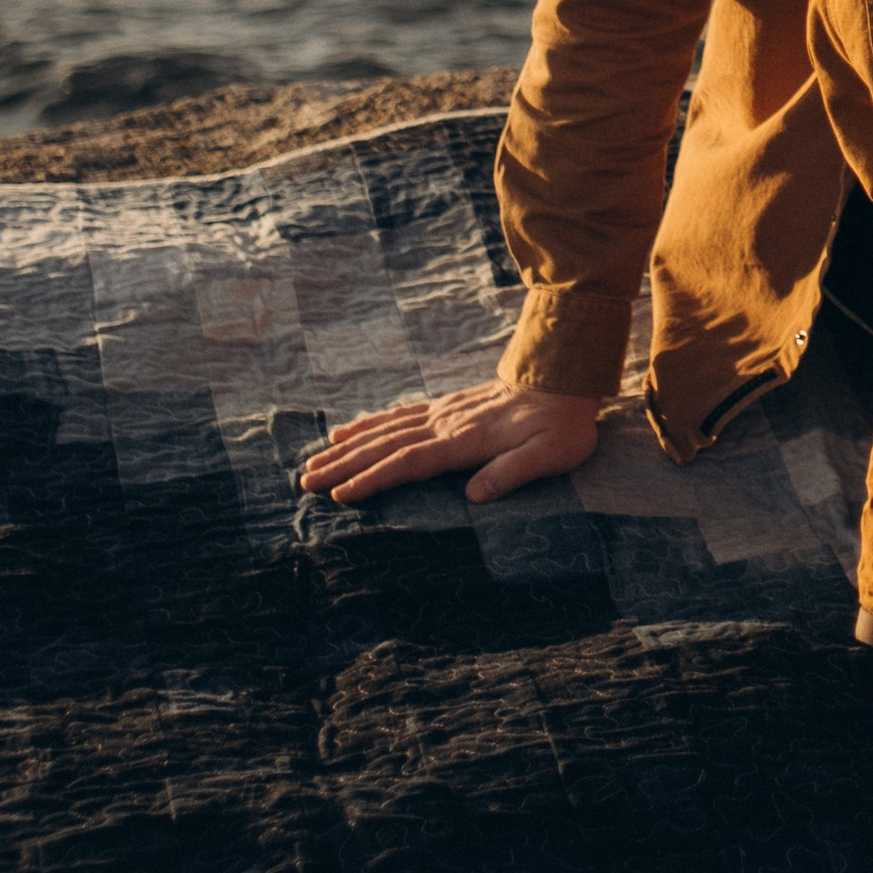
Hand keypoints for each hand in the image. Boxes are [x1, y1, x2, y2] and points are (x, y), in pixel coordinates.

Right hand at [296, 380, 606, 506]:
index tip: (339, 495)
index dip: (373, 479)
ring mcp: (444, 411)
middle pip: (385, 445)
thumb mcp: (550, 454)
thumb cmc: (562, 423)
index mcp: (465, 440)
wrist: (566, 374)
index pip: (409, 462)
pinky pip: (400, 414)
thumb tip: (474, 497)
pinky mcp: (448, 405)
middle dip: (344, 463)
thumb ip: (511, 472)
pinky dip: (371, 423)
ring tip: (315, 458)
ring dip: (349, 445)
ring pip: (386, 429)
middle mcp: (446, 423)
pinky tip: (351, 429)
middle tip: (306, 479)